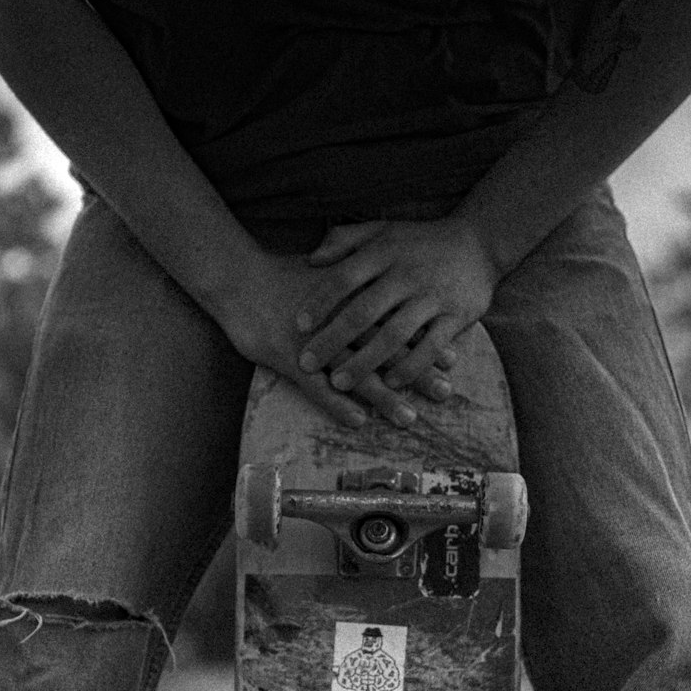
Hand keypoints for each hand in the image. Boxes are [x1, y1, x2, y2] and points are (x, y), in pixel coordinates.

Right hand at [212, 249, 452, 430]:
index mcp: (353, 300)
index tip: (454, 358)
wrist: (237, 276)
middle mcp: (339, 322)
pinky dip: (336, 404)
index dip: (425, 340)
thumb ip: (357, 278)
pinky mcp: (287, 358)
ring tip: (409, 418)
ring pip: (356, 372)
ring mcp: (314, 342)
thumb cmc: (281, 274)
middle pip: (386, 350)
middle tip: (446, 392)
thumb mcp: (325, 268)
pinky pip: (315, 386)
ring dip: (384, 397)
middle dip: (418, 372)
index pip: (397, 322)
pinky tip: (358, 421)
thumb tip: (386, 285)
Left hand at [296, 216, 499, 394]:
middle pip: (363, 312)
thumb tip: (310, 261)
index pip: (344, 278)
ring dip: (365, 362)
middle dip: (332, 341)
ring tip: (340, 383)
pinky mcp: (457, 315)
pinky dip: (410, 367)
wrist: (480, 242)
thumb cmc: (420, 241)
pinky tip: (390, 383)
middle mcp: (407, 274)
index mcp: (385, 252)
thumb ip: (345, 240)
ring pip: (394, 335)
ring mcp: (433, 296)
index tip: (298, 326)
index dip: (319, 302)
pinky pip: (431, 346)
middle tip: (307, 364)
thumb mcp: (382, 230)